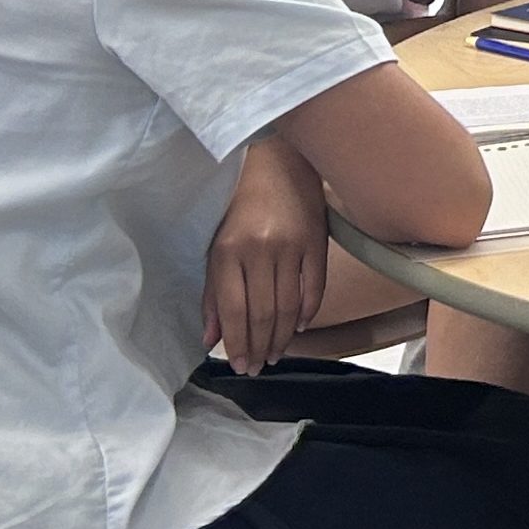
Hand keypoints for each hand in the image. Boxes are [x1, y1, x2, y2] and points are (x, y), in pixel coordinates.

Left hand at [204, 139, 330, 372]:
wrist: (279, 161)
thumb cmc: (240, 206)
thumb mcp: (216, 246)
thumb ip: (213, 293)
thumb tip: (211, 338)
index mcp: (229, 250)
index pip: (234, 310)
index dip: (237, 343)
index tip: (240, 365)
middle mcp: (261, 249)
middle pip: (263, 312)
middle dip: (259, 346)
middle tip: (258, 366)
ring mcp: (293, 246)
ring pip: (288, 306)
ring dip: (281, 336)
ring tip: (275, 353)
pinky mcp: (318, 241)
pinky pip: (315, 288)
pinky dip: (307, 312)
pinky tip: (298, 326)